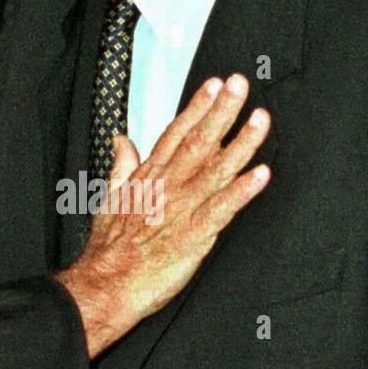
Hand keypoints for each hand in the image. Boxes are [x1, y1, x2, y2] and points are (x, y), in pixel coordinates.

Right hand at [56, 73, 270, 358]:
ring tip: (259, 120)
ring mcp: (180, 209)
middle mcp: (166, 187)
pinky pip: (221, 209)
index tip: (213, 85)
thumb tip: (122, 140)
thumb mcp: (108, 197)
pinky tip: (260, 175)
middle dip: (221, 111)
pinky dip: (241, 192)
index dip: (196, 107)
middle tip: (239, 84)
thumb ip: (121, 165)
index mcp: (148, 177)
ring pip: (214, 169)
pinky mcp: (193, 236)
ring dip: (239, 143)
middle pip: (197, 141)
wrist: (107, 283)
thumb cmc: (109, 247)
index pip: (175, 133)